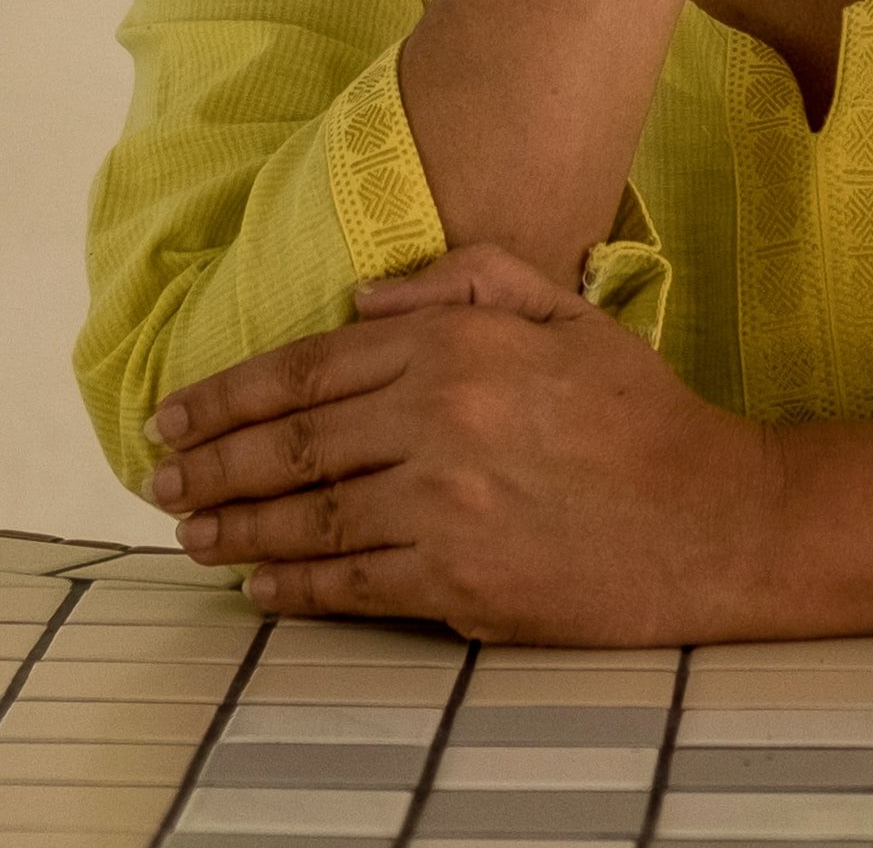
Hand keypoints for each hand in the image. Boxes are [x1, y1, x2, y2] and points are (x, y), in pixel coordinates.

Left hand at [143, 244, 776, 644]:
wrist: (714, 518)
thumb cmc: (643, 415)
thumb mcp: (568, 315)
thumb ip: (467, 283)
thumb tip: (361, 302)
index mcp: (457, 349)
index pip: (308, 368)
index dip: (227, 394)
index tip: (172, 412)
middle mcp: (437, 421)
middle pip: (290, 445)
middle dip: (208, 464)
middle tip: (157, 479)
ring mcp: (442, 507)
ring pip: (305, 519)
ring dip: (232, 529)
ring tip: (188, 533)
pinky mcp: (456, 580)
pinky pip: (349, 584)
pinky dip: (291, 588)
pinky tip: (259, 587)